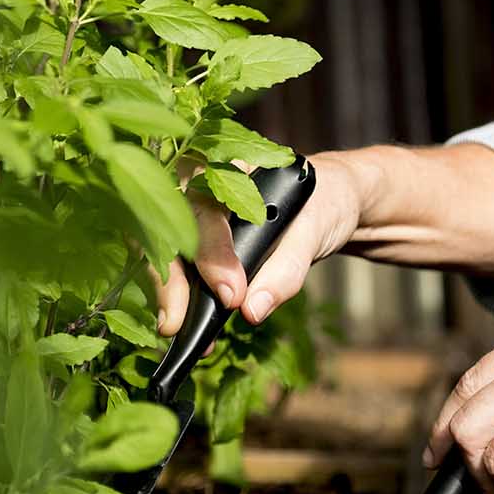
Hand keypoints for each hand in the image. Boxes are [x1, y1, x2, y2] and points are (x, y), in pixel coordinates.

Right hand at [154, 152, 366, 334]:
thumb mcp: (315, 229)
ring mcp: (193, 212)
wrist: (330, 203)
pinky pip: (176, 267)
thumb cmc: (321, 203)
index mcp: (228, 164)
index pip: (207, 209)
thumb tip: (251, 310)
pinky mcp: (197, 240)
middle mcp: (200, 184)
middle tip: (176, 322)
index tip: (230, 294)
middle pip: (169, 229)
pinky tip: (188, 325)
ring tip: (175, 329)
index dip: (213, 253)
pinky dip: (179, 297)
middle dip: (169, 278)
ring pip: (163, 249)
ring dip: (167, 292)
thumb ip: (286, 268)